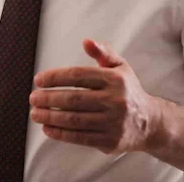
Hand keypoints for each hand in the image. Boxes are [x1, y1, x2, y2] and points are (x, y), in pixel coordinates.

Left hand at [29, 39, 159, 153]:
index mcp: (115, 79)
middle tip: (32, 98)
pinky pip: (80, 137)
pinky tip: (47, 128)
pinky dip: (60, 134)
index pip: (78, 76)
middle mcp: (115, 100)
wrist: (151, 123)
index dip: (55, 77)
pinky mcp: (110, 141)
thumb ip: (103, 53)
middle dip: (49, 98)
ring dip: (50, 117)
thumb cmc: (128, 91)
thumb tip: (86, 41)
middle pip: (74, 99)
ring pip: (75, 120)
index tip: (38, 80)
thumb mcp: (120, 67)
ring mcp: (113, 122)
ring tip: (35, 113)